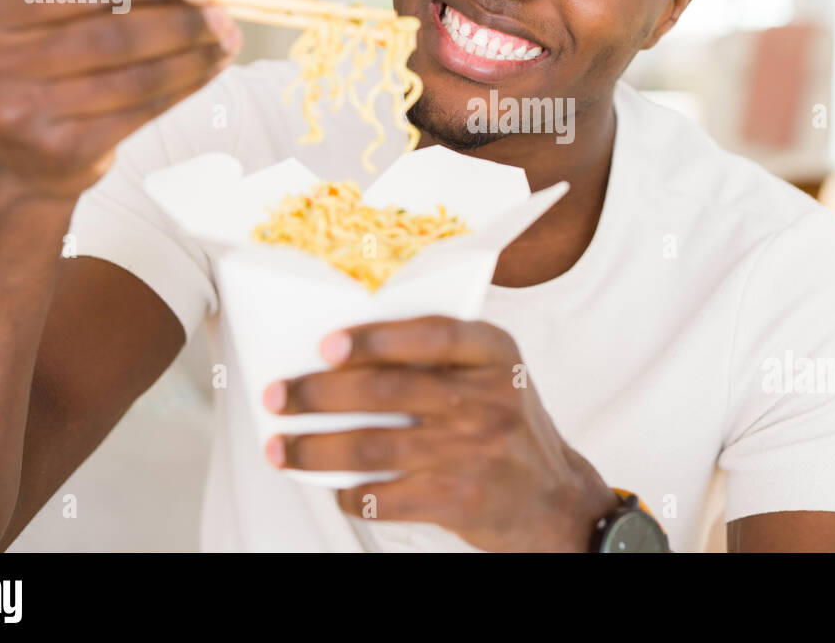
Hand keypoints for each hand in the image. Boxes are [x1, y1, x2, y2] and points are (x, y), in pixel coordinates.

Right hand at [0, 0, 240, 197]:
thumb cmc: (56, 68)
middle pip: (110, 35)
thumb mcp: (80, 15)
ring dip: (192, 57)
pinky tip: (211, 70)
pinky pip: (141, 112)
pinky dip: (185, 87)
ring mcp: (19, 113)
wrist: (24, 160)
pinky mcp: (59, 151)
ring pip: (132, 77)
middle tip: (225, 14)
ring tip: (229, 41)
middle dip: (179, 22)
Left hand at [262, 316, 621, 551]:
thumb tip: (344, 354)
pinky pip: (388, 495)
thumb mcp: (495, 375)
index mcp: (495, 354)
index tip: (326, 346)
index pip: (432, 334)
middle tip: (279, 396)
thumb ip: (441, 357)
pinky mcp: (460, 499)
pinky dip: (351, 493)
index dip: (375, 338)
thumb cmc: (510, 427)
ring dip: (315, 449)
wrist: (555, 500)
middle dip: (319, 394)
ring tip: (280, 449)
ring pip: (375, 447)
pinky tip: (334, 487)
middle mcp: (488, 399)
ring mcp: (475, 451)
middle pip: (388, 391)